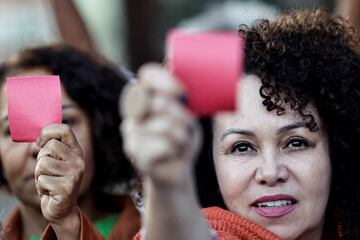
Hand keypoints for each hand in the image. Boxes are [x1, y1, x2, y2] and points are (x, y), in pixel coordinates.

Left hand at [35, 124, 83, 236]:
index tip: (39, 143)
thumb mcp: (55, 161)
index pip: (64, 130)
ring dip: (40, 174)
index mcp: (76, 151)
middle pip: (50, 146)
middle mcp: (79, 160)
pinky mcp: (67, 188)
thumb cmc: (55, 182)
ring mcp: (74, 174)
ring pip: (44, 163)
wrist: (63, 209)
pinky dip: (41, 187)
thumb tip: (39, 136)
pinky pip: (42, 180)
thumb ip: (51, 147)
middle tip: (48, 171)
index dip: (47, 132)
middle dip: (41, 159)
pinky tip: (50, 192)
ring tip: (49, 182)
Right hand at [121, 63, 201, 188]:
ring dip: (182, 136)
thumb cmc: (182, 140)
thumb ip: (182, 105)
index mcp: (146, 97)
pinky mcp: (135, 152)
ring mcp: (131, 132)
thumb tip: (180, 95)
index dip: (166, 81)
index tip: (182, 93)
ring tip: (181, 143)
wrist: (176, 171)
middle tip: (187, 128)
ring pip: (164, 125)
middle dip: (181, 116)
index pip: (148, 75)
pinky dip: (176, 150)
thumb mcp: (188, 118)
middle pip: (158, 101)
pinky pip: (163, 145)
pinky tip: (172, 155)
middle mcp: (134, 111)